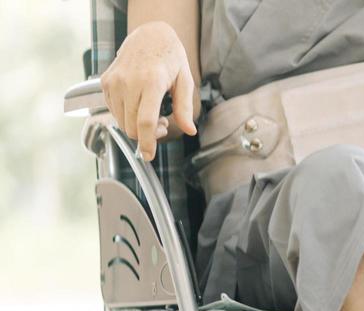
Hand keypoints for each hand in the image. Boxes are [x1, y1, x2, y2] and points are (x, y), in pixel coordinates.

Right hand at [101, 21, 197, 160]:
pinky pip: (114, 111)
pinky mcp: (105, 82)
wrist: (148, 35)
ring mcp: (114, 81)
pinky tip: (140, 106)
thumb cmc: (170, 58)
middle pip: (132, 126)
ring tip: (153, 114)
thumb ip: (185, 108)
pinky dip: (127, 116)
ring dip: (137, 126)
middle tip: (163, 125)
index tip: (148, 156)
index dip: (146, 143)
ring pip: (121, 122)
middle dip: (147, 135)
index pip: (144, 121)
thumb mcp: (185, 81)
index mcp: (151, 82)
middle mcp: (128, 82)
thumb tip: (190, 131)